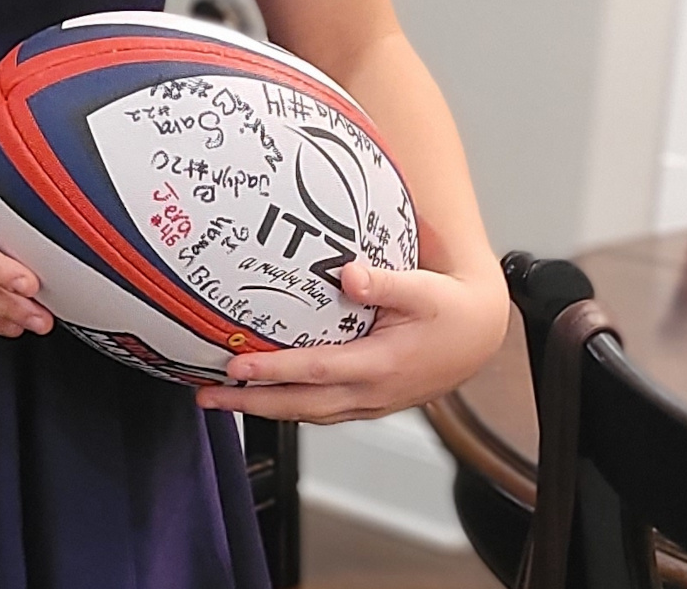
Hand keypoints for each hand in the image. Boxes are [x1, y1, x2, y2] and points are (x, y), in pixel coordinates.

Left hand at [196, 257, 509, 422]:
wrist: (478, 334)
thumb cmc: (448, 307)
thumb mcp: (422, 287)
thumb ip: (384, 282)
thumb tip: (347, 274)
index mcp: (382, 365)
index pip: (318, 371)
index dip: (275, 371)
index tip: (235, 365)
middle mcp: (372, 392)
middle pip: (303, 405)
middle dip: (252, 402)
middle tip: (208, 396)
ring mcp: (371, 401)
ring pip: (309, 413)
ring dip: (264, 408)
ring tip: (222, 399)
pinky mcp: (369, 400)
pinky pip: (322, 409)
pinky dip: (289, 407)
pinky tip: (264, 396)